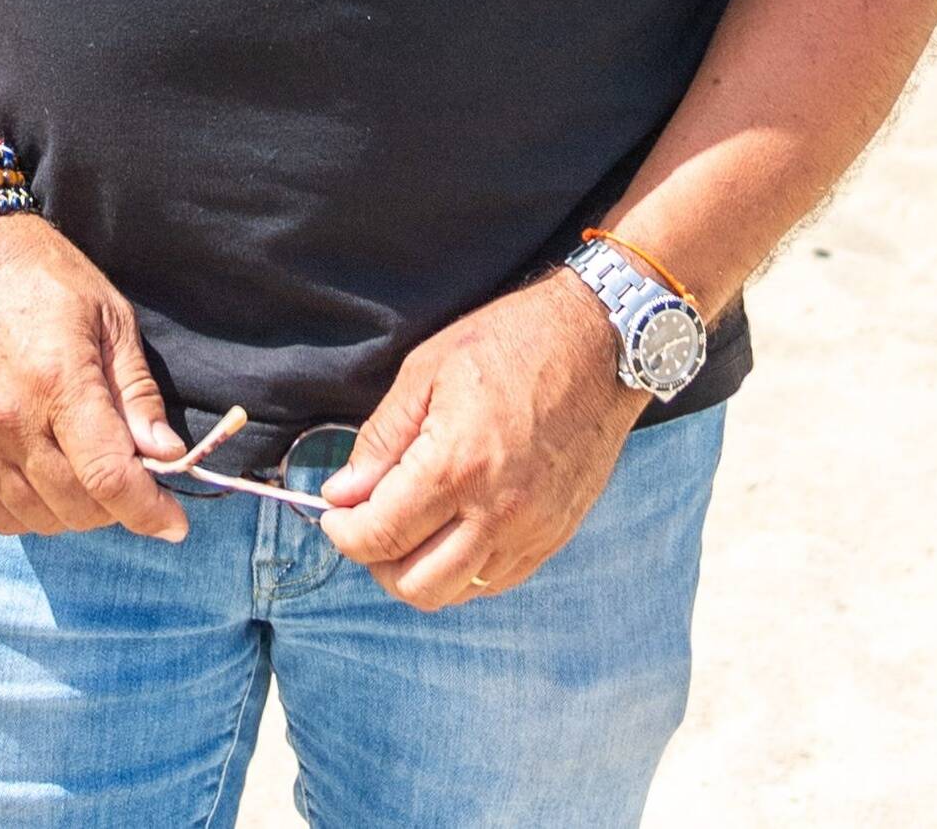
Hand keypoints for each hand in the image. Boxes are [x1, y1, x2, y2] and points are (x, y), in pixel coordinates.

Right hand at [0, 213, 190, 541]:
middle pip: (77, 507)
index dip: (149, 512)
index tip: (173, 523)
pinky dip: (32, 515)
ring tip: (94, 478)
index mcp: (59, 382)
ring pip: (38, 517)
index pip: (109, 478)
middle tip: (136, 480)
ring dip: (78, 514)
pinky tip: (51, 487)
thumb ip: (137, 394)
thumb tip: (167, 457)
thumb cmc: (44, 276)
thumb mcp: (110, 318)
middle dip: (119, 509)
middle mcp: (12, 419)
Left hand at [317, 270, 641, 608]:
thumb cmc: (512, 342)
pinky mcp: (556, 534)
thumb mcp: (427, 370)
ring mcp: (532, 530)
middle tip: (368, 525)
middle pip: (415, 585)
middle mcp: (496, 511)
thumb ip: (381, 440)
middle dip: (376, 562)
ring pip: (458, 593)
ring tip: (409, 530)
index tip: (335, 515)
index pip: (381, 536)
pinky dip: (465, 570)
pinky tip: (453, 532)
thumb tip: (344, 493)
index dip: (345, 534)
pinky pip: (498, 582)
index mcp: (456, 466)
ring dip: (420, 572)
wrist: (601, 342)